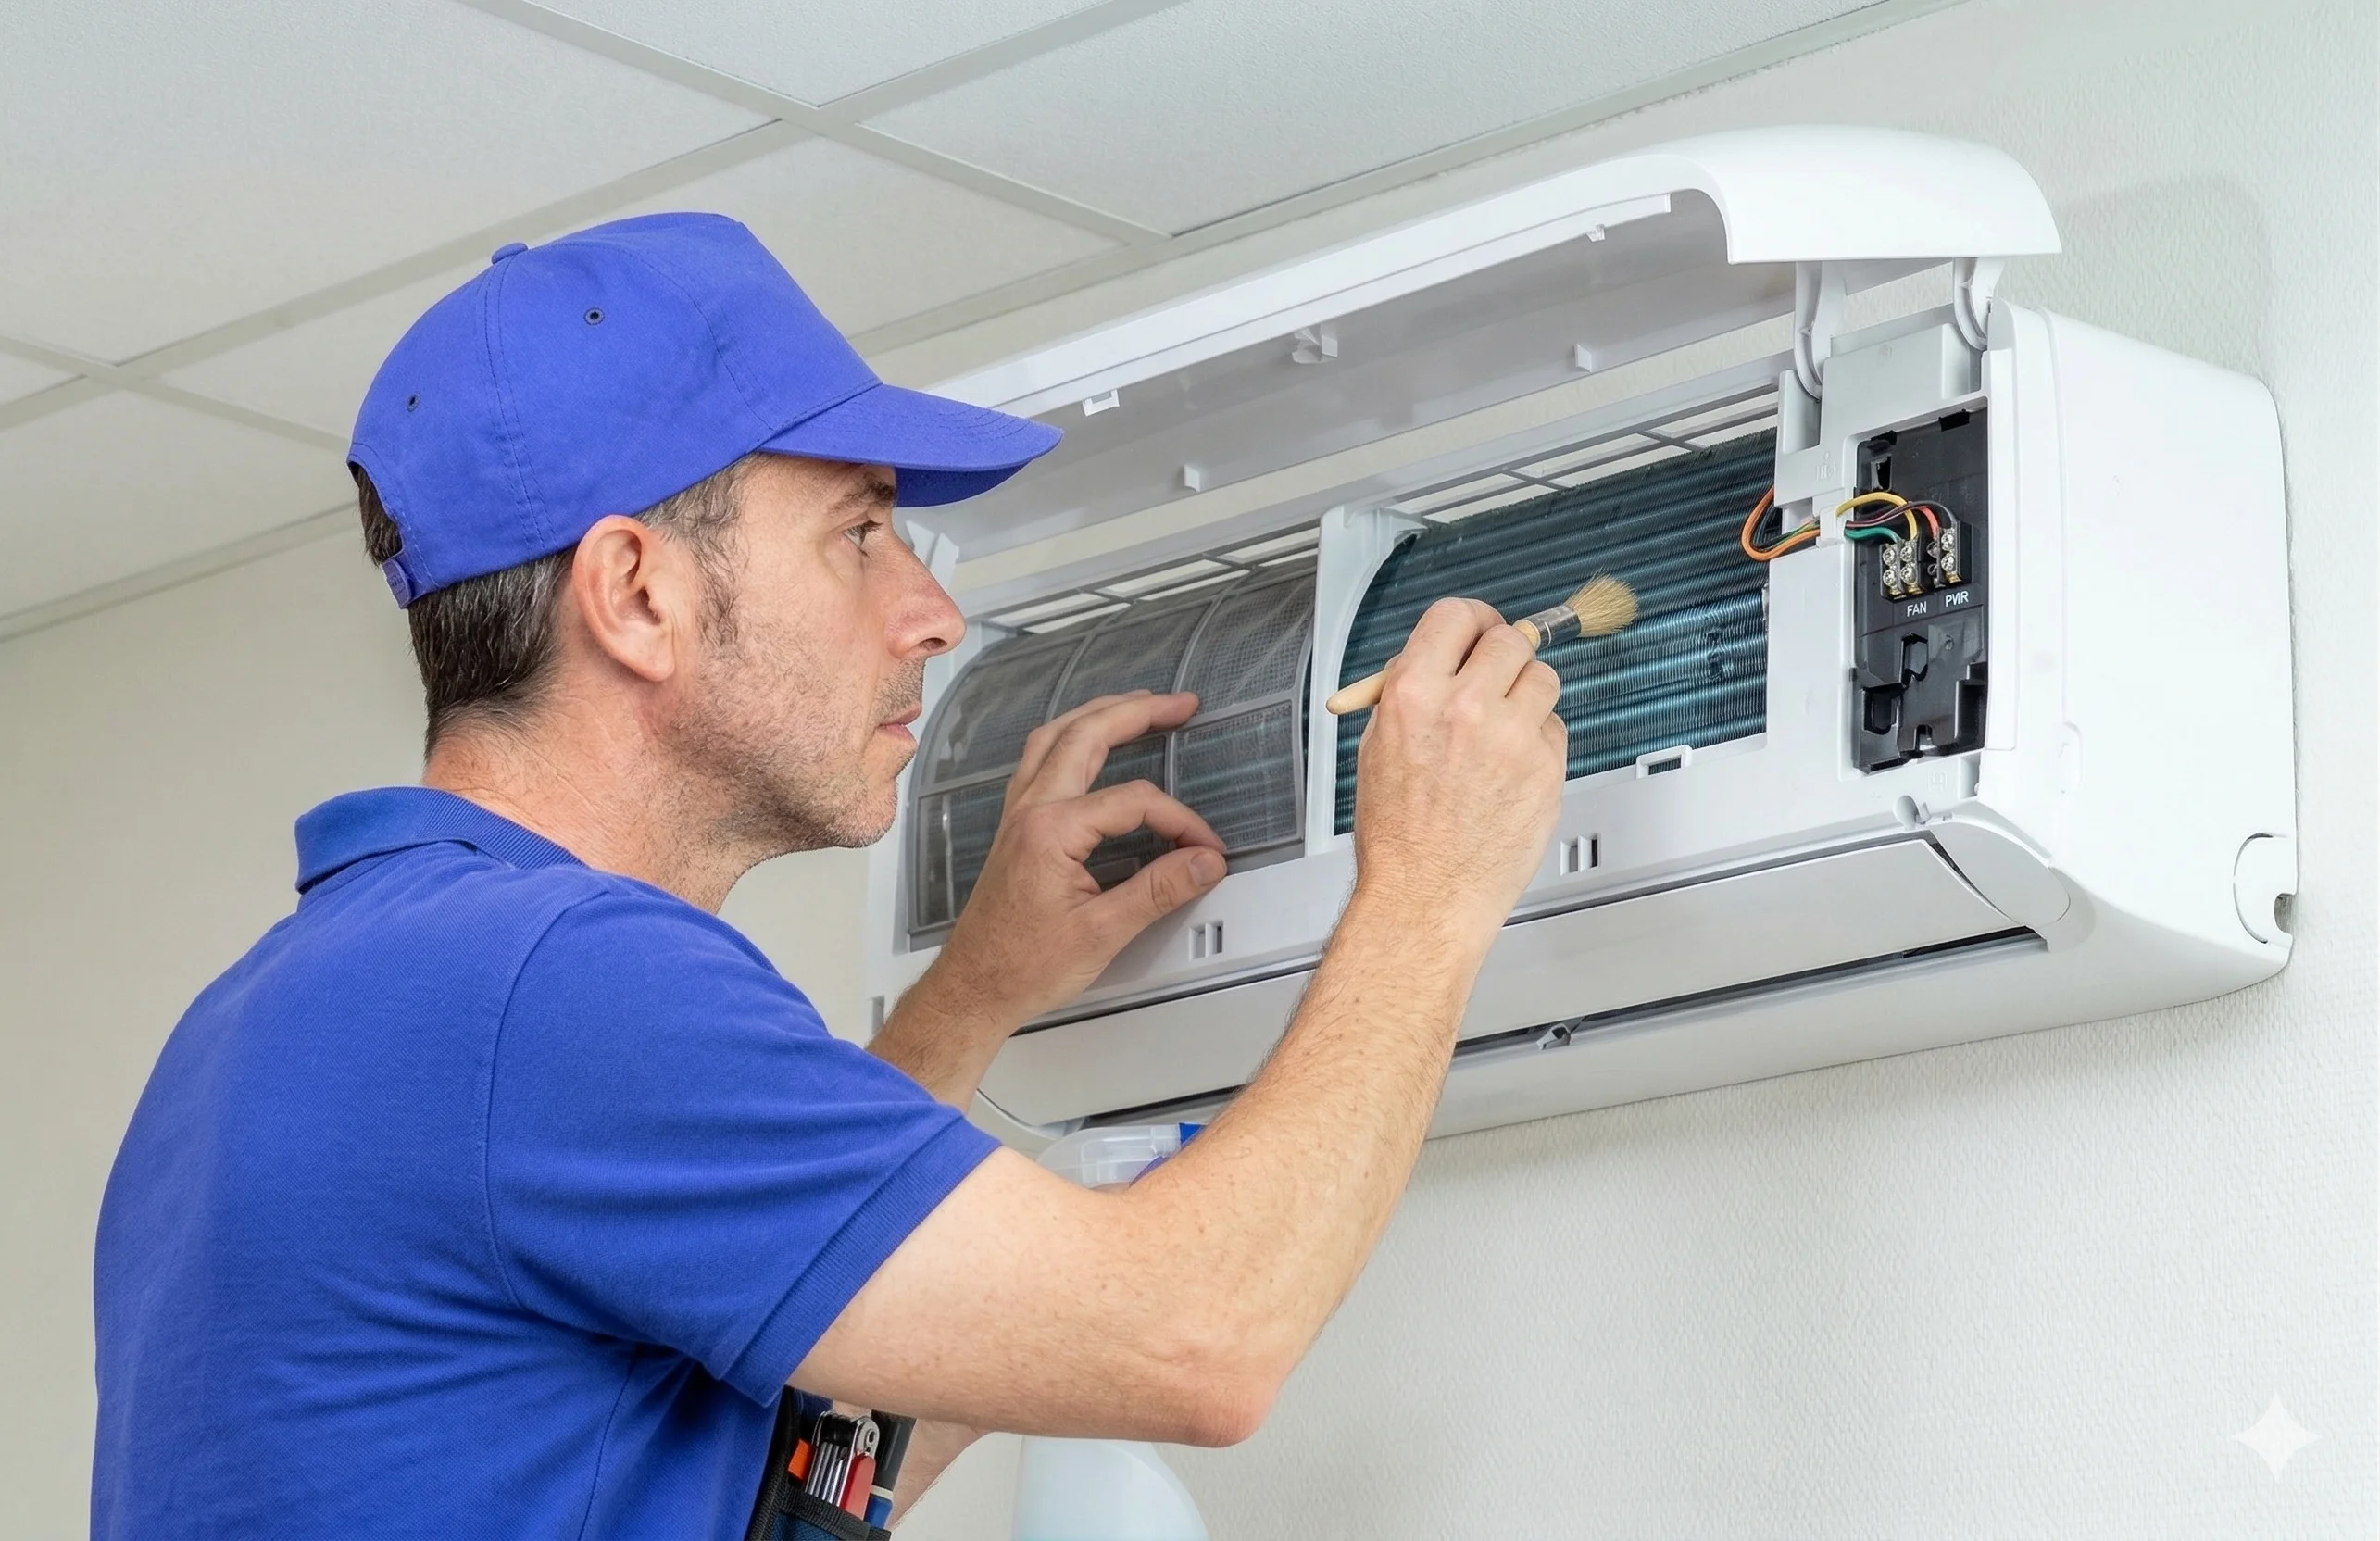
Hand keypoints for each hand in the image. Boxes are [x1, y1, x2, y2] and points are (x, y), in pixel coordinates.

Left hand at [872, 691, 1226, 1102]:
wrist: (974, 988)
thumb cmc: (1023, 967)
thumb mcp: (1103, 933)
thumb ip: (1159, 890)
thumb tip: (1204, 861)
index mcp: (1051, 830)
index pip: (1133, 801)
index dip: (1180, 820)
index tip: (1206, 849)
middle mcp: (1030, 809)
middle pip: (1086, 735)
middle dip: (1137, 712)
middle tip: (1180, 704)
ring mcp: (1017, 814)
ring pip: (1055, 737)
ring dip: (1098, 714)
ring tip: (1138, 705)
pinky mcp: (1014, 827)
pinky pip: (1039, 760)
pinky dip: (1069, 738)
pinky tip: (1086, 742)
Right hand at [1349, 598, 1566, 941]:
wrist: (1425, 895)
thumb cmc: (1398, 835)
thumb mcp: (1378, 746)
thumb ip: (1413, 693)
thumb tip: (1443, 658)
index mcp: (1413, 693)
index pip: (1457, 615)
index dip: (1473, 620)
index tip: (1480, 629)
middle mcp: (1465, 707)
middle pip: (1509, 639)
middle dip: (1504, 655)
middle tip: (1496, 678)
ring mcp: (1511, 736)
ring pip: (1543, 678)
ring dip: (1527, 695)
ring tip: (1502, 732)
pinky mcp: (1546, 767)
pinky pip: (1555, 728)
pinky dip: (1538, 742)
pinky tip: (1511, 772)